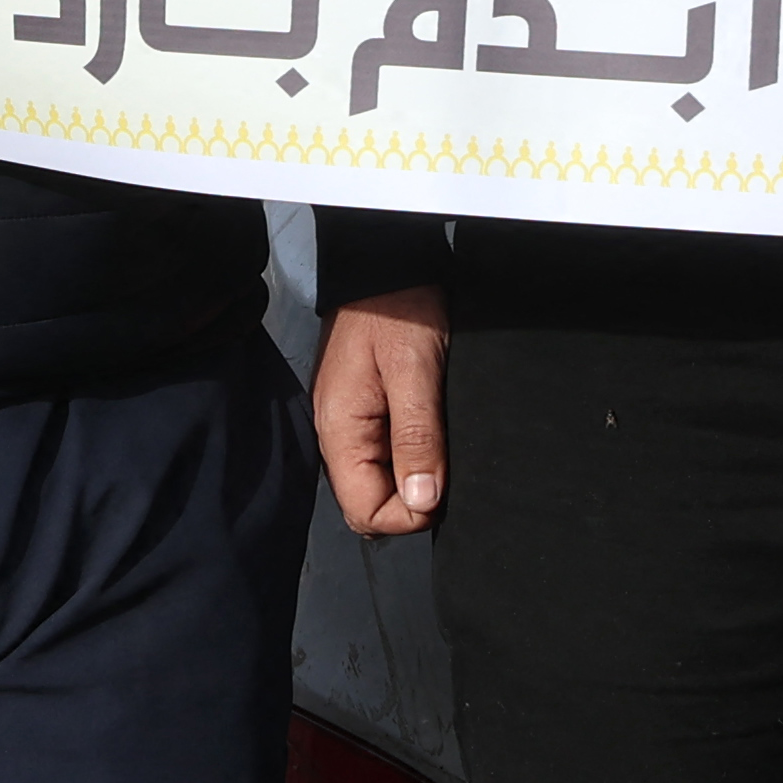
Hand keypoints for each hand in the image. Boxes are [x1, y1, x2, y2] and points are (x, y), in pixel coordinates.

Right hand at [316, 285, 448, 534]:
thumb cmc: (399, 308)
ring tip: (440, 447)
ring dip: (412, 479)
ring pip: (377, 484)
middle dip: (411, 502)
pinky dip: (409, 458)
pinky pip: (382, 458)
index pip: (364, 512)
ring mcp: (348, 424)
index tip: (443, 492)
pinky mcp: (362, 413)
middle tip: (446, 470)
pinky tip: (430, 435)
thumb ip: (417, 437)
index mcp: (339, 429)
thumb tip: (423, 500)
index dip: (408, 515)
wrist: (387, 266)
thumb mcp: (416, 371)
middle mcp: (336, 434)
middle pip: (368, 504)